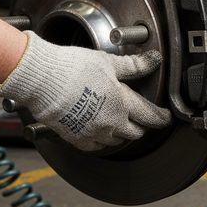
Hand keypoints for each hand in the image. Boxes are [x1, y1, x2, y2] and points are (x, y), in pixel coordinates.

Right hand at [0, 32, 171, 151]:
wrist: (41, 80)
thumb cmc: (72, 68)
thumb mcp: (108, 62)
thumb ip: (134, 65)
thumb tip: (153, 60)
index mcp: (122, 104)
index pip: (150, 116)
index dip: (161, 118)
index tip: (165, 117)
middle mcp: (111, 123)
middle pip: (135, 133)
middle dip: (141, 126)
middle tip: (141, 118)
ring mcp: (93, 133)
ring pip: (116, 141)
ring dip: (121, 133)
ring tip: (118, 122)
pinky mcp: (76, 138)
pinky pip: (95, 147)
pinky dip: (101, 140)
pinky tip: (98, 130)